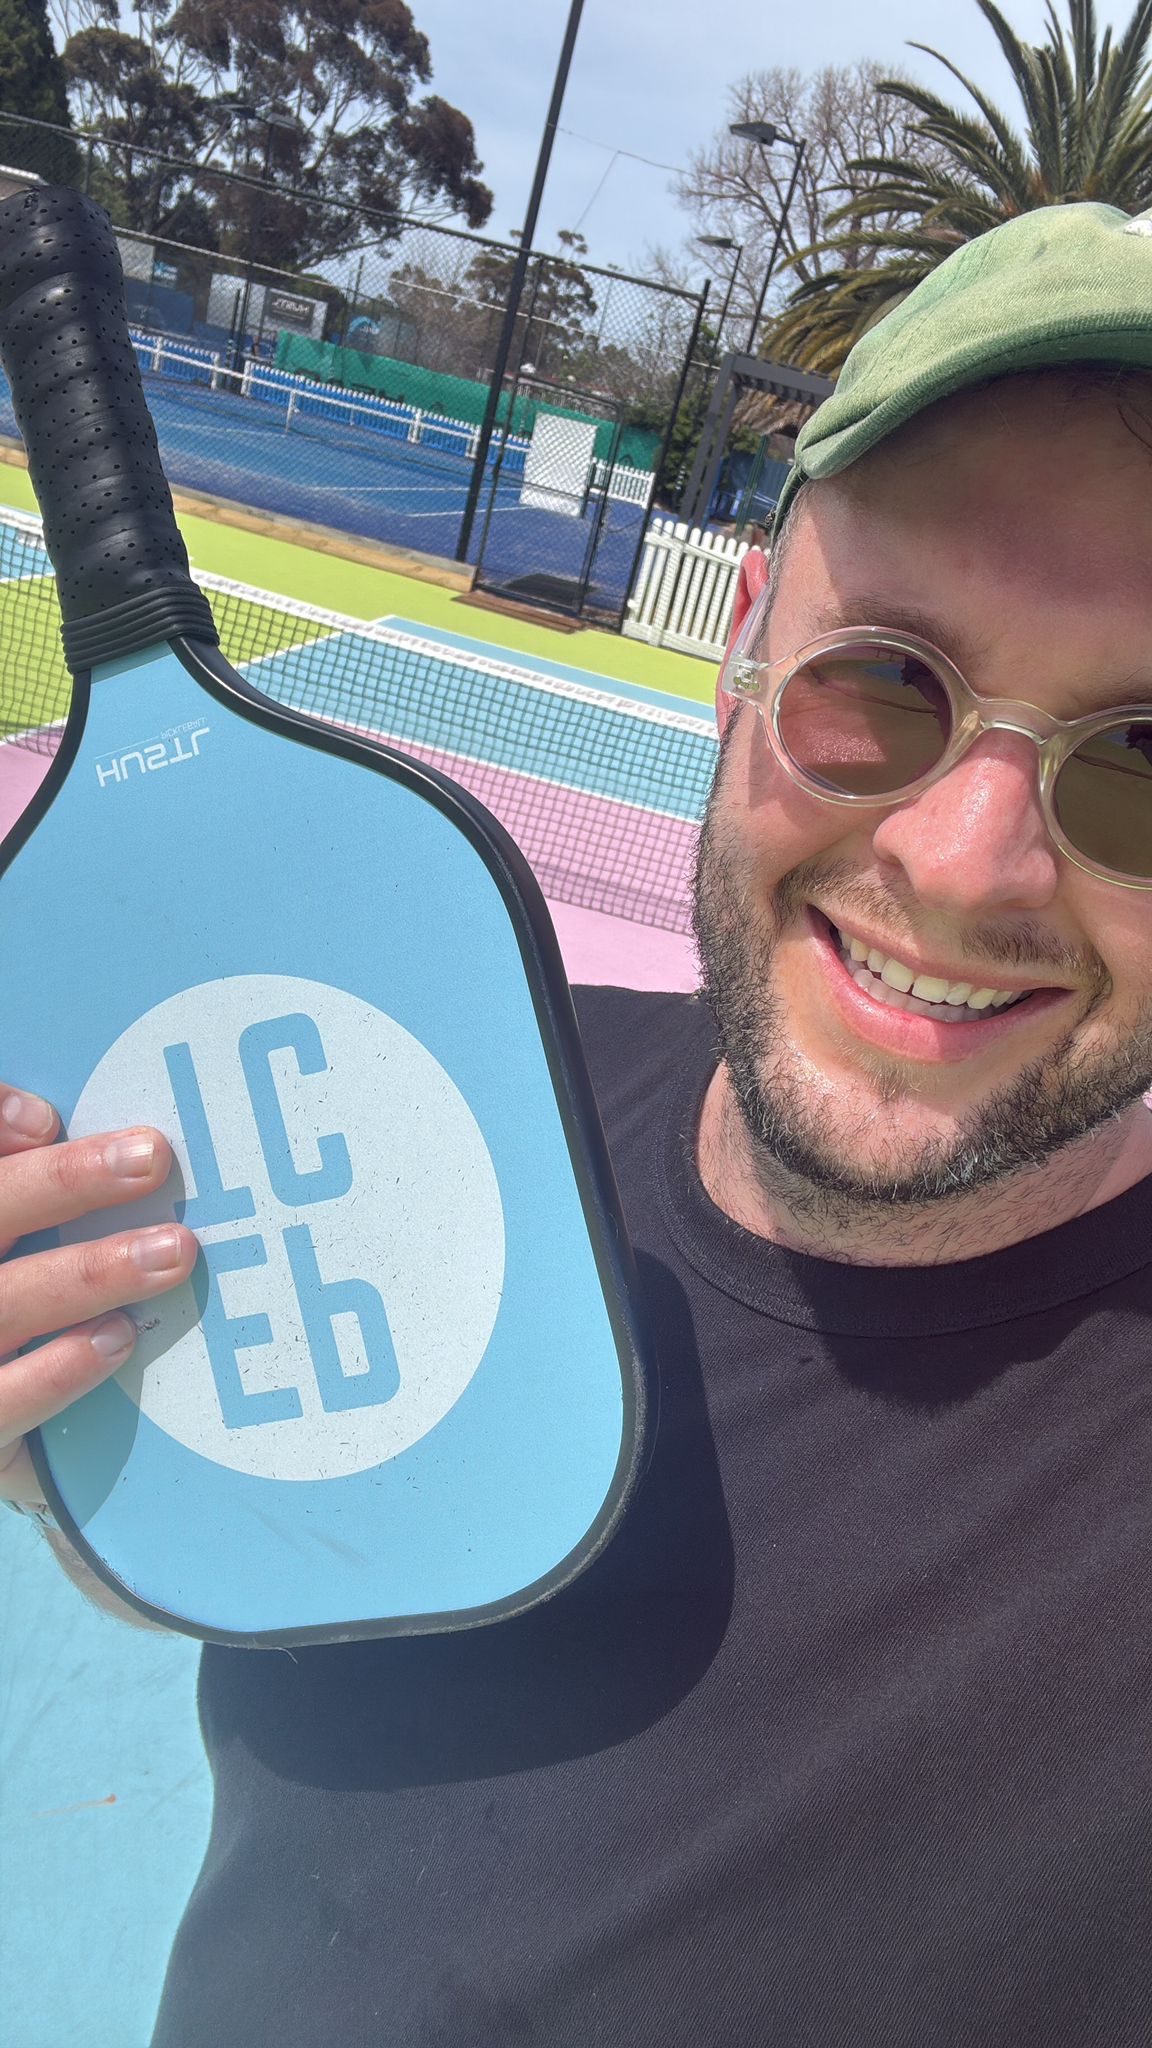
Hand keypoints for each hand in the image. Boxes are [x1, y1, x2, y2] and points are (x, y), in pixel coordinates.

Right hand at [0, 1083, 196, 1505]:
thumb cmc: (19, 1308)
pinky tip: (117, 1339)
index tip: (47, 1120)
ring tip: (172, 1251)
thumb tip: (38, 1119)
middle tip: (150, 1158)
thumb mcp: (16, 1231)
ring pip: (8, 1305)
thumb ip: (22, 1179)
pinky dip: (58, 1371)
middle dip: (62, 1183)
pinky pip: (4, 1403)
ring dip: (90, 1272)